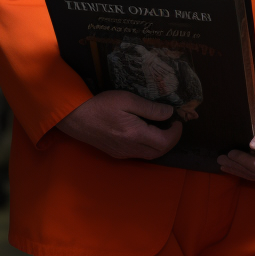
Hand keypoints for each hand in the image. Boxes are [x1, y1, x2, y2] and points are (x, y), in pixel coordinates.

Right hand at [57, 91, 182, 160]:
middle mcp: (130, 148)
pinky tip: (145, 134)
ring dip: (160, 145)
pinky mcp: (117, 154)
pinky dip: (148, 147)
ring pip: (150, 155)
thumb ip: (150, 108)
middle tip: (172, 125)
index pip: (165, 142)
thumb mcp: (127, 99)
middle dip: (171, 140)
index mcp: (135, 134)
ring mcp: (123, 153)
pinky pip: (139, 154)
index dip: (176, 133)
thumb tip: (169, 113)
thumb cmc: (101, 105)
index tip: (178, 121)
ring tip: (161, 129)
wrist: (76, 118)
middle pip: (160, 152)